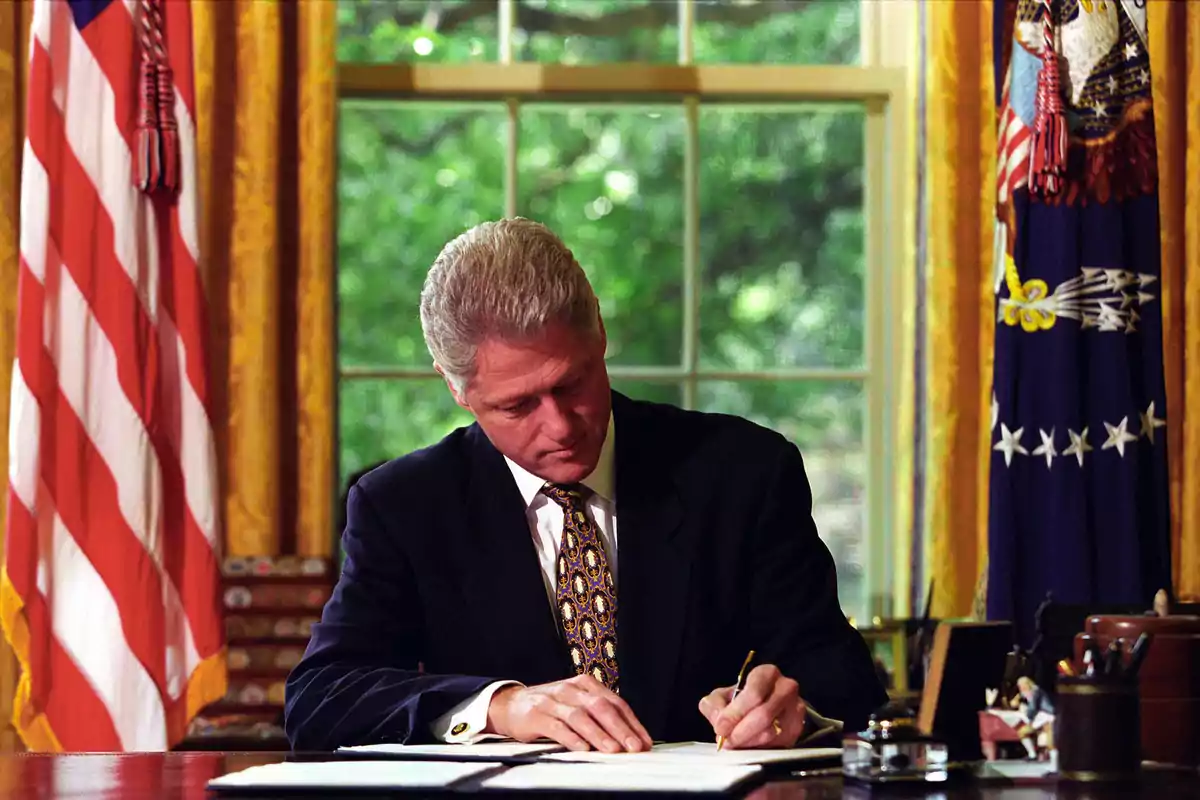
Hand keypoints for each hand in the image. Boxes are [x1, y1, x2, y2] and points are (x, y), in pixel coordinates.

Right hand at [485, 674, 653, 752]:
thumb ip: (599, 716)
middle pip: (601, 707)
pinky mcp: (536, 715)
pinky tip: (583, 749)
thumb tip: (629, 738)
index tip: (644, 741)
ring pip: (581, 717)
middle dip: (620, 729)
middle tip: (634, 747)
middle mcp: (571, 690)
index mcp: (585, 685)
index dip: (632, 722)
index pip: (615, 702)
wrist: (511, 704)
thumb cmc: (551, 707)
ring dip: (599, 734)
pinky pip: (557, 727)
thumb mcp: (576, 704)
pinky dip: (572, 738)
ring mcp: (553, 701)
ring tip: (613, 749)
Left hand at [699, 664, 805, 748]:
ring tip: (736, 744)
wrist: (763, 708)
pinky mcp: (798, 729)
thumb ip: (714, 704)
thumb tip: (718, 718)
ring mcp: (796, 708)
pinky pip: (779, 744)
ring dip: (749, 742)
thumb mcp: (722, 696)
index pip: (754, 693)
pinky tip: (750, 746)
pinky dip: (761, 748)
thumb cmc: (742, 701)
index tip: (721, 727)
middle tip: (727, 741)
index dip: (735, 713)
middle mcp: (786, 688)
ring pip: (772, 732)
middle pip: (764, 715)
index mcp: (767, 673)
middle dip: (741, 732)